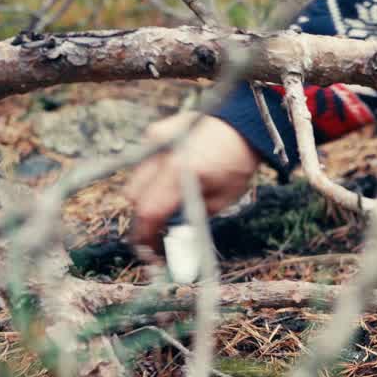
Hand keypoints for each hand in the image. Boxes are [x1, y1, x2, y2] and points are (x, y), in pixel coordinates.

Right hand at [125, 112, 260, 250]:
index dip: (146, 236)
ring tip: (169, 202)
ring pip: (134, 180)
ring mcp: (153, 141)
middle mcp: (160, 155)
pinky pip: (143, 163)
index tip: (150, 251)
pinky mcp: (154, 133)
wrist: (242, 125)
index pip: (149, 211)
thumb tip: (172, 237)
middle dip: (144, 216)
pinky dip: (151, 176)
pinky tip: (173, 176)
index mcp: (179, 173)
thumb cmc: (237, 164)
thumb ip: (192, 218)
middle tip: (159, 230)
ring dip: (146, 196)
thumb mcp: (221, 200)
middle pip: (134, 197)